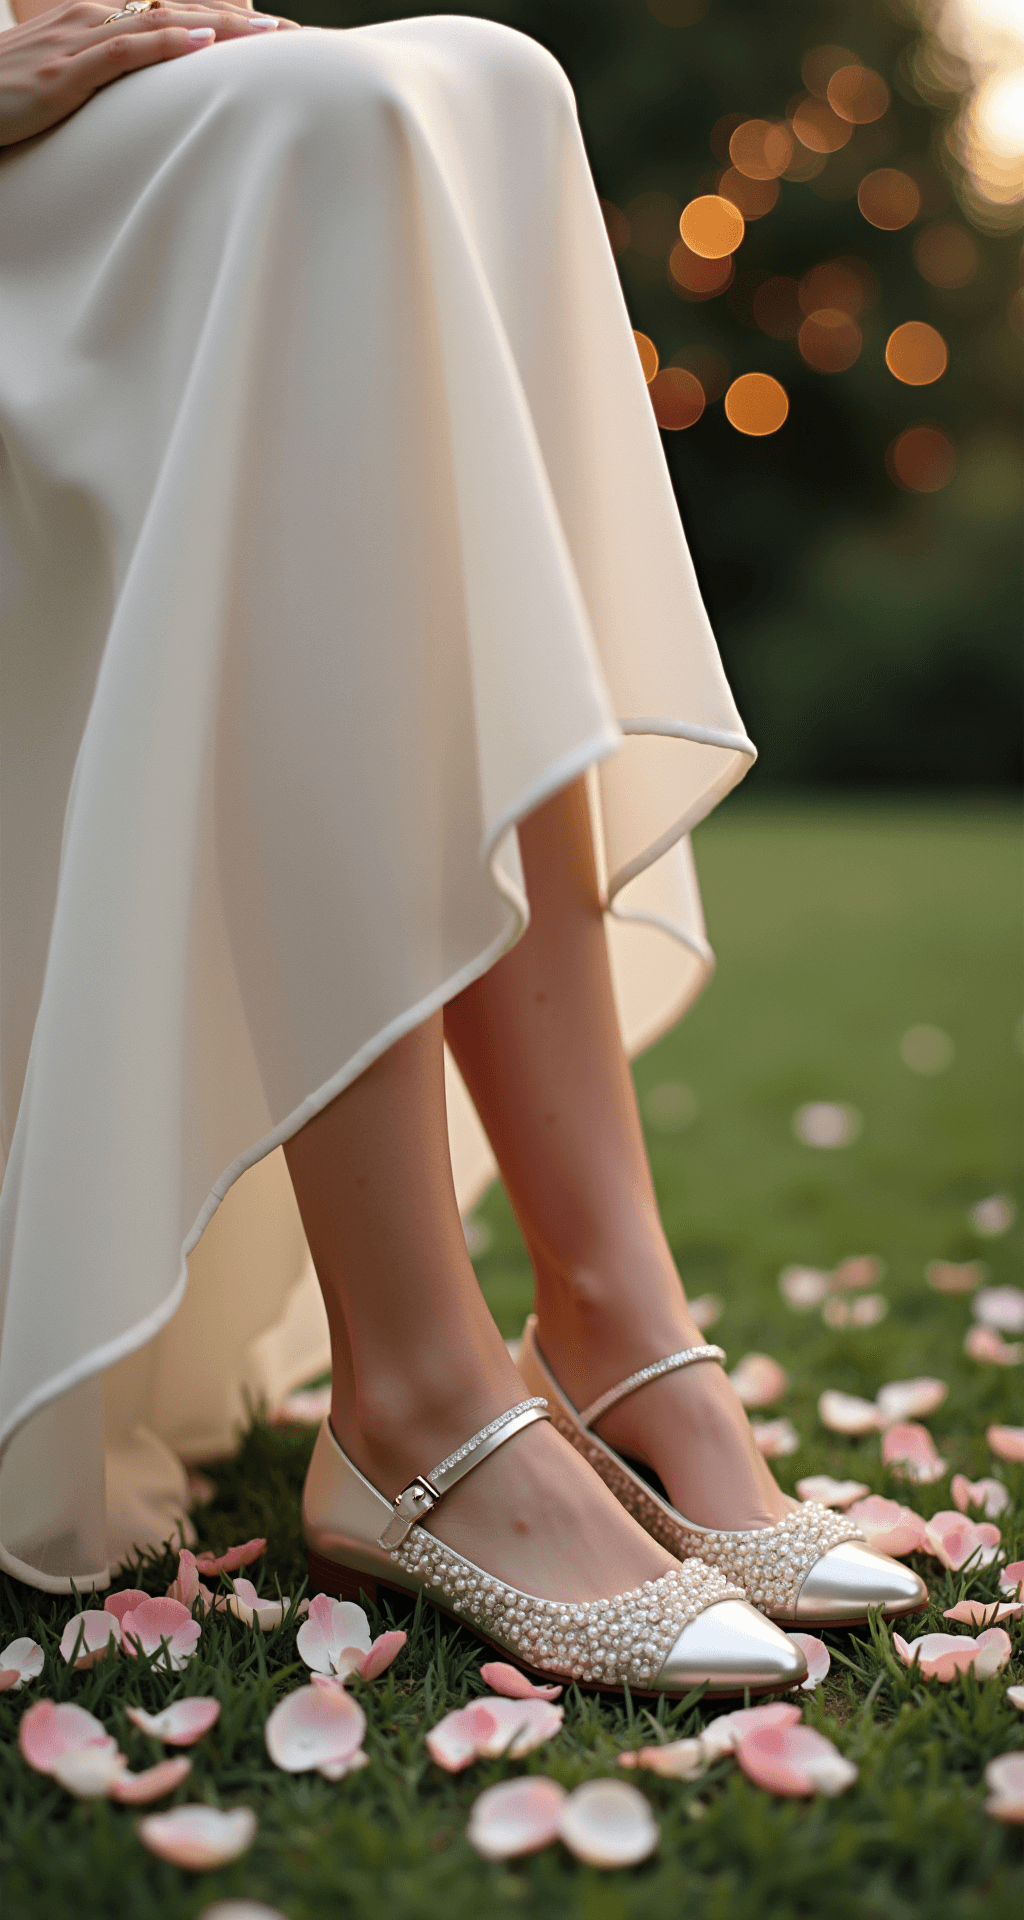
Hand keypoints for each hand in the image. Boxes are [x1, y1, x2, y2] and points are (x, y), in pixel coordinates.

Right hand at [0, 0, 299, 150]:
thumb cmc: (12, 96)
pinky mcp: (68, 72)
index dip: (227, 22)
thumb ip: (113, 78)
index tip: (274, 36)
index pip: (175, 15)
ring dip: (220, 27)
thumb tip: (158, 92)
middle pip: (181, 12)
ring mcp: (81, 41)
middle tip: (294, 34)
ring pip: (163, 24)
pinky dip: (166, 44)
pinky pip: (125, 50)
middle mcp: (94, 19)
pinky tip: (202, 42)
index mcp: (98, 22)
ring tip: (268, 34)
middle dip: (241, 22)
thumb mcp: (70, 81)